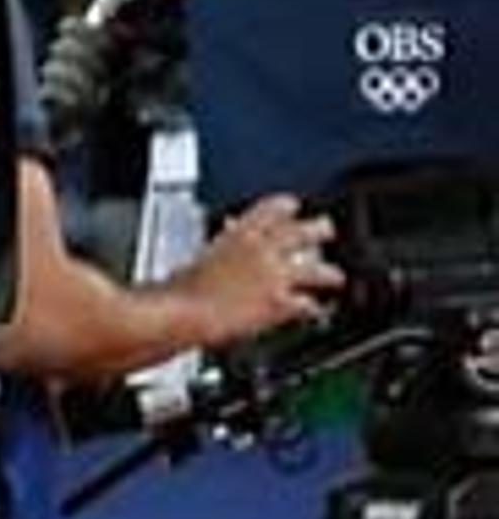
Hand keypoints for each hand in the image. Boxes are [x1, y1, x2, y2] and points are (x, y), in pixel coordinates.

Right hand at [173, 193, 345, 345]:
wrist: (185, 313)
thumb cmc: (182, 287)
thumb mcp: (201, 255)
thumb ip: (223, 244)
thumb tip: (228, 238)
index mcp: (240, 233)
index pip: (274, 207)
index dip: (287, 205)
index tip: (293, 205)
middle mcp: (264, 250)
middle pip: (306, 231)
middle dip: (320, 231)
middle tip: (326, 231)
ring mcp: (276, 277)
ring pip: (318, 269)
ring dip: (329, 274)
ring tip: (335, 276)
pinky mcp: (281, 304)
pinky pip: (309, 305)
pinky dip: (312, 308)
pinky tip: (314, 310)